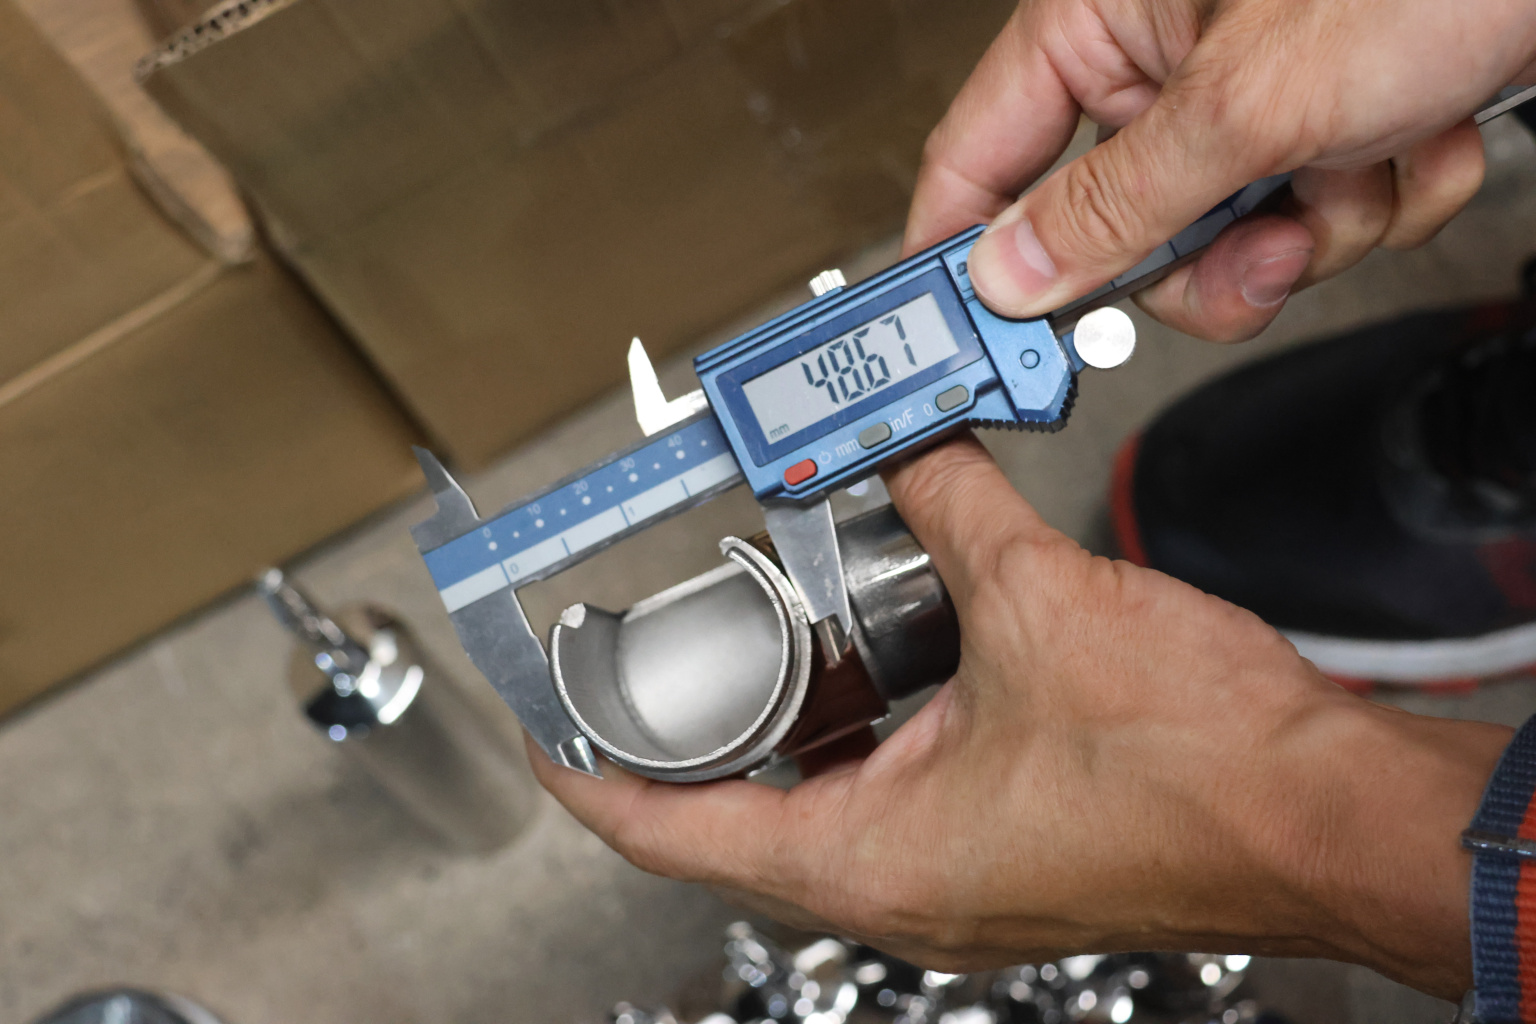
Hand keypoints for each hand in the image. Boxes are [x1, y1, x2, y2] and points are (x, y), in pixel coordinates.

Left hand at [530, 437, 1508, 997]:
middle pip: (738, 821)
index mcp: (868, 857)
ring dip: (796, 725)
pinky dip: (872, 728)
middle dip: (698, 734)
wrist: (1328, 817)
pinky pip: (897, 794)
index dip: (592, 776)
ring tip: (777, 636)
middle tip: (666, 653)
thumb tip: (913, 449)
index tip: (550, 728)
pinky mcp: (1005, 855)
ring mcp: (953, 880)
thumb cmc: (1202, 771)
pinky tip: (892, 657)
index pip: (670, 833)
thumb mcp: (1040, 602)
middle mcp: (899, 886)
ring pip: (823, 805)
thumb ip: (952, 508)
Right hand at [908, 0, 1535, 340]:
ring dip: (1319, 227)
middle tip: (1261, 243)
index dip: (964, 254)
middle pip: (1119, 234)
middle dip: (1212, 259)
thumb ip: (1117, 203)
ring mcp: (1248, 105)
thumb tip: (1013, 275)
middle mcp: (1164, 66)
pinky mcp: (1323, 130)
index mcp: (1100, 22)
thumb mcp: (1250, 101)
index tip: (968, 341)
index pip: (978, 158)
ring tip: (1367, 156)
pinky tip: (1417, 131)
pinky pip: (1314, 226)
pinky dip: (1380, 202)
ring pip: (1227, 246)